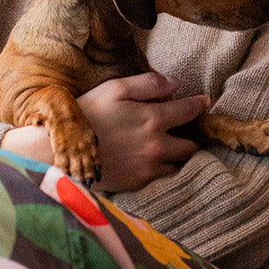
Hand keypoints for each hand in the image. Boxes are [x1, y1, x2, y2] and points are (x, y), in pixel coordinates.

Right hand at [79, 72, 207, 192]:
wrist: (64, 152)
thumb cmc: (87, 115)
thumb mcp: (115, 89)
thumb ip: (149, 84)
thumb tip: (176, 84)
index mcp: (153, 119)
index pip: (189, 111)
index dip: (199, 105)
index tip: (204, 102)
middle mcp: (157, 146)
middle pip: (191, 145)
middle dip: (192, 136)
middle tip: (189, 130)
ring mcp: (149, 168)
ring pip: (179, 165)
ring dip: (179, 156)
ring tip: (173, 148)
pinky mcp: (139, 184)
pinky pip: (162, 178)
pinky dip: (164, 169)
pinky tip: (155, 161)